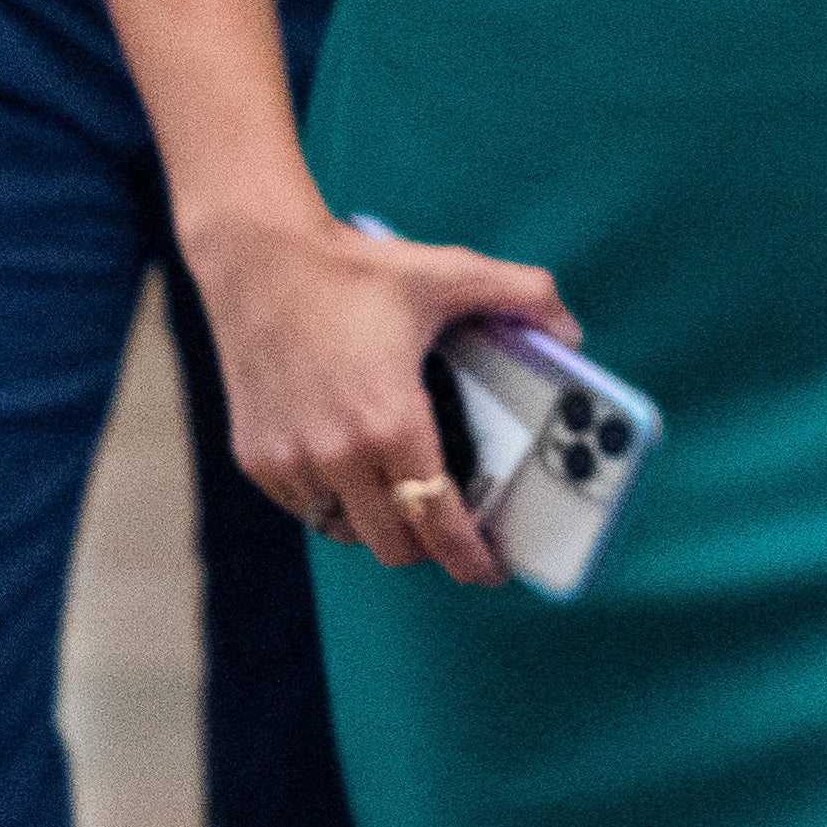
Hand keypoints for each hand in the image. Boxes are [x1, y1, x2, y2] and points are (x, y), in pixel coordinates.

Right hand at [196, 210, 573, 586]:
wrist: (257, 257)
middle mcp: (336, 454)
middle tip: (450, 520)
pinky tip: (352, 471)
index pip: (437, 521)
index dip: (468, 557)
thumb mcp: (446, 273)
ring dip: (380, 524)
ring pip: (347, 533)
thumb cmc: (349, 269)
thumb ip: (520, 294)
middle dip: (430, 544)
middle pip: (394, 546)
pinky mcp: (256, 459)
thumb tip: (569, 330)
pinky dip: (333, 504)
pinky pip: (306, 509)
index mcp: (390, 422)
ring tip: (402, 491)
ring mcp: (290, 461)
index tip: (489, 570)